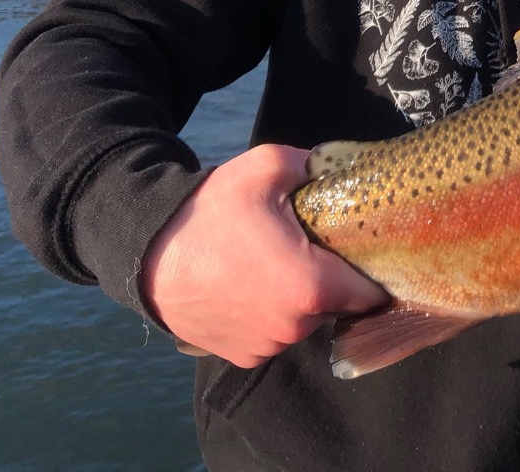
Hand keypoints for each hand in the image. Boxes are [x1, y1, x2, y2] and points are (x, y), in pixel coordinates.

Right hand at [141, 144, 389, 367]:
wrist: (147, 253)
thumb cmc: (210, 211)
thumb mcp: (266, 167)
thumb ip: (314, 163)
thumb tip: (337, 165)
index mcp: (312, 286)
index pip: (370, 291)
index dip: (372, 269)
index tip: (363, 251)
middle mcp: (294, 326)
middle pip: (337, 304)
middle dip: (331, 279)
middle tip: (309, 248)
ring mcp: (267, 346)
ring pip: (305, 320)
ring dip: (299, 299)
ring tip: (274, 264)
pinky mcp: (243, 356)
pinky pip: (274, 335)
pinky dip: (271, 316)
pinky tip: (251, 285)